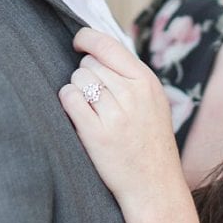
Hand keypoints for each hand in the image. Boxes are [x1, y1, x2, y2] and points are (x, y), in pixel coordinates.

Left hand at [57, 27, 186, 216]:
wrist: (154, 184)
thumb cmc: (150, 142)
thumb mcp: (153, 102)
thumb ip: (131, 76)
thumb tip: (98, 48)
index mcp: (147, 82)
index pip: (109, 46)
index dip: (87, 38)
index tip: (78, 42)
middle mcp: (133, 94)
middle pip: (90, 63)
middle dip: (85, 74)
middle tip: (96, 95)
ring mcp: (115, 114)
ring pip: (78, 79)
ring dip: (76, 89)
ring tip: (90, 109)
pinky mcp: (96, 133)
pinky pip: (69, 99)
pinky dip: (67, 101)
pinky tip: (76, 113)